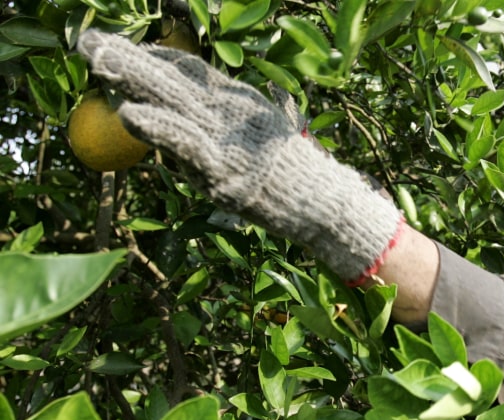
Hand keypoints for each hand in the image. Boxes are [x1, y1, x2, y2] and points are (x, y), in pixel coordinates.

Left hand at [77, 30, 402, 282]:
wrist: (322, 201)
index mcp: (237, 99)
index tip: (118, 47)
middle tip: (88, 42)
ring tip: (97, 62)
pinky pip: (185, 144)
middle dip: (127, 58)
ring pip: (172, 102)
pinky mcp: (222, 170)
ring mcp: (224, 139)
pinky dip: (158, 128)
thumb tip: (274, 94)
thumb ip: (268, 110)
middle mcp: (228, 111)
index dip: (152, 56)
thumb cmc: (300, 171)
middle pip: (171, 77)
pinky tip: (128, 113)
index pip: (188, 69)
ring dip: (131, 80)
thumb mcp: (282, 130)